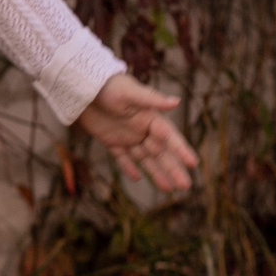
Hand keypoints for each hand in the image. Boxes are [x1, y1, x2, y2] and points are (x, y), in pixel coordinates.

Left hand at [75, 73, 199, 193]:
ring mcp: (126, 135)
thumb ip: (152, 100)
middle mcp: (141, 128)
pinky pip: (122, 157)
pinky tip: (137, 178)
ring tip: (168, 189)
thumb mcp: (130, 93)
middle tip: (185, 186)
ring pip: (144, 158)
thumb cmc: (108, 86)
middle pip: (160, 152)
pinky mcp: (110, 139)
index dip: (181, 150)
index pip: (169, 137)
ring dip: (156, 173)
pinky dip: (129, 167)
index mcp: (150, 117)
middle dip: (173, 168)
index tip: (193, 163)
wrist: (82, 86)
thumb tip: (176, 102)